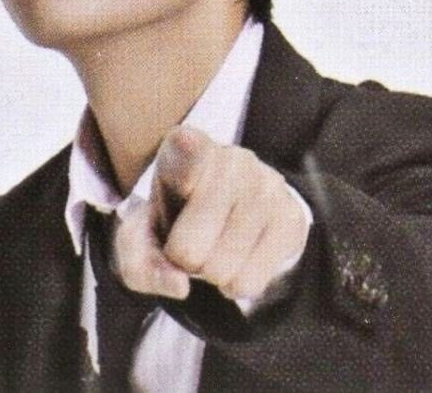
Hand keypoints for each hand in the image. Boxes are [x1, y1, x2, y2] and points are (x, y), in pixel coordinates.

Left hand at [113, 126, 309, 300]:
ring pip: (221, 268)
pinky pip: (251, 281)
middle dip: (183, 260)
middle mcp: (231, 158)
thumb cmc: (174, 220)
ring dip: (210, 273)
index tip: (186, 154)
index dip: (185, 167)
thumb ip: (140, 260)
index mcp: (185, 147)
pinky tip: (236, 259)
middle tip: (189, 242)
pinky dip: (235, 284)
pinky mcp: (291, 216)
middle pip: (189, 247)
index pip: (186, 149)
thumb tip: (179, 285)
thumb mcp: (140, 237)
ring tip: (214, 247)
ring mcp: (266, 184)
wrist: (223, 216)